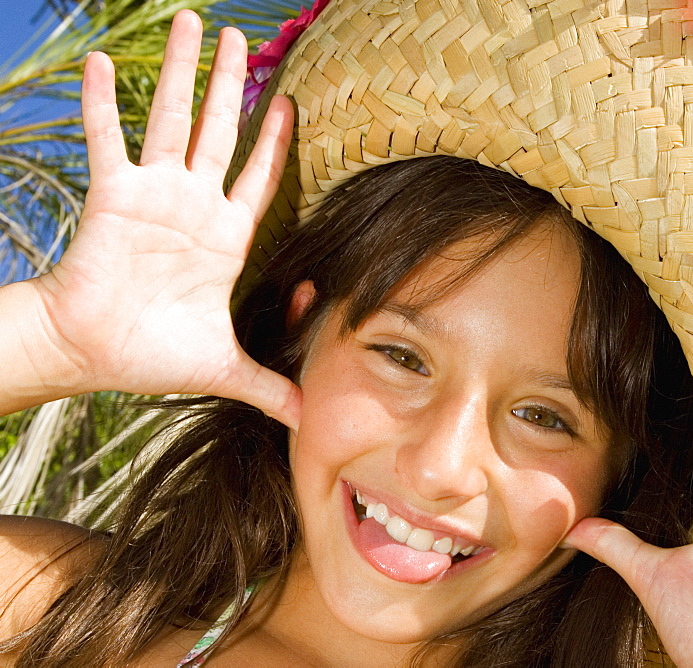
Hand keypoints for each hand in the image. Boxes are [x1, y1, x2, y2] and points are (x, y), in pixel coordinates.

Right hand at [29, 11, 299, 426]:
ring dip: (182, 73)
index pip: (258, 177)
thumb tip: (308, 418)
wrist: (91, 354)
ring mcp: (153, 194)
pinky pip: (109, 139)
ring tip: (191, 23)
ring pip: (174, 120)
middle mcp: (193, 205)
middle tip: (238, 37)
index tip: (291, 103)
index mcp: (224, 237)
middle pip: (221, 132)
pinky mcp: (113, 195)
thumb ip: (269, 385)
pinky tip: (104, 63)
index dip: (275, 142)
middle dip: (230, 85)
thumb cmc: (151, 355)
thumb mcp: (223, 366)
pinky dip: (105, 103)